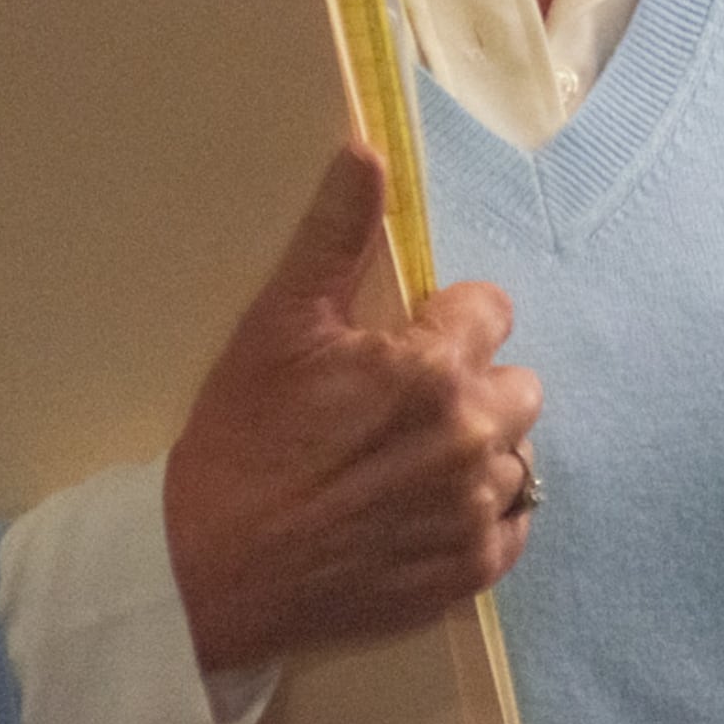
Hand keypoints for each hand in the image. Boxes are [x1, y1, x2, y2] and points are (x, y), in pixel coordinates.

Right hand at [163, 144, 542, 674]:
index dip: (444, 324)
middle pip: (515, 386)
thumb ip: (333, 234)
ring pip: (516, 457)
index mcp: (434, 367)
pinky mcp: (471, 571)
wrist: (206, 574)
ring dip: (476, 453)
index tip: (399, 348)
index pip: (491, 311)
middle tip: (398, 413)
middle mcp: (472, 436)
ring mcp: (476, 509)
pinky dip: (479, 518)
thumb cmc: (239, 444)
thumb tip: (365, 150)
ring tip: (404, 467)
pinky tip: (422, 513)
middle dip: (469, 387)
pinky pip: (513, 526)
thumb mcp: (276, 326)